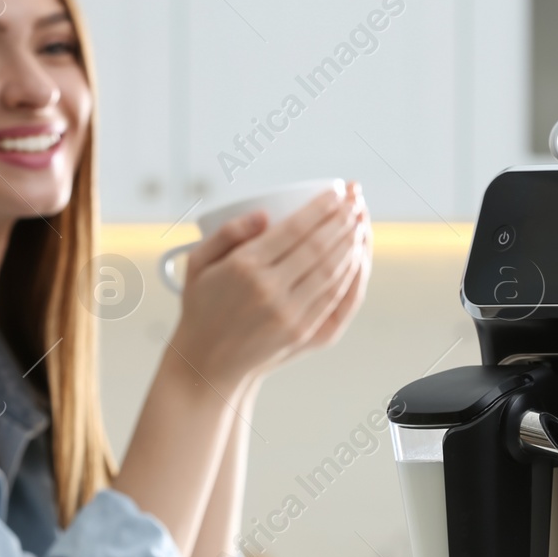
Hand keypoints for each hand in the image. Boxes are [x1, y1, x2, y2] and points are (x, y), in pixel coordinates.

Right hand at [170, 182, 368, 390]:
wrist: (208, 364)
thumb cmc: (202, 308)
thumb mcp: (197, 263)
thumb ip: (226, 233)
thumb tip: (264, 214)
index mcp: (244, 267)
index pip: (295, 229)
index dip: (321, 208)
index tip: (337, 192)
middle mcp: (269, 290)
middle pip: (319, 246)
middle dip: (343, 219)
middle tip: (356, 201)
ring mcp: (289, 313)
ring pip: (332, 270)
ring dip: (352, 242)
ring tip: (361, 221)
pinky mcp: (302, 331)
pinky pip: (334, 296)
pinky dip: (350, 272)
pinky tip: (357, 255)